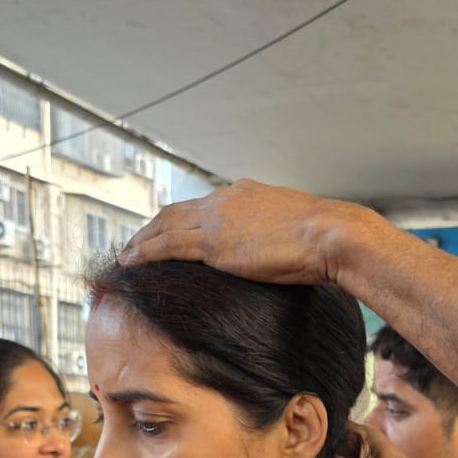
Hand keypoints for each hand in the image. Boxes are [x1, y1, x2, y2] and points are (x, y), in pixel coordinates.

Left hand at [118, 178, 366, 285]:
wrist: (331, 235)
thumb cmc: (325, 240)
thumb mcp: (296, 232)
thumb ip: (277, 235)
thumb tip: (279, 252)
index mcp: (246, 194)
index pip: (203, 206)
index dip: (182, 219)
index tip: (170, 232)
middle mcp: (226, 199)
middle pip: (177, 211)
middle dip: (153, 227)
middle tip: (136, 243)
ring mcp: (217, 218)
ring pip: (165, 225)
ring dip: (142, 240)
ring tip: (126, 255)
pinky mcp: (213, 242)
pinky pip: (168, 246)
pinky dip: (145, 252)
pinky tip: (129, 262)